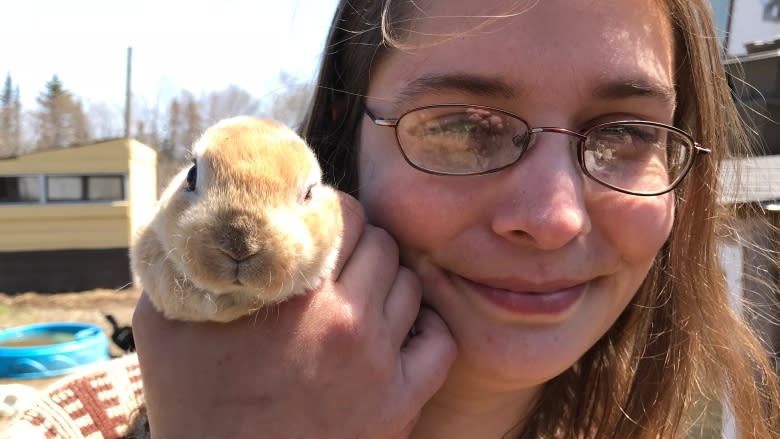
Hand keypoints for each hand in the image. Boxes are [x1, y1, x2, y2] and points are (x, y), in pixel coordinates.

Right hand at [132, 192, 456, 438]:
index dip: (332, 214)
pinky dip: (424, 327)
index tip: (319, 227)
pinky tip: (397, 332)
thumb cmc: (194, 408)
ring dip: (389, 281)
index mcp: (292, 291)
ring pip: (410, 284)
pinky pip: (440, 341)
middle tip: (340, 262)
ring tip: (362, 297)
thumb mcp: (165, 325)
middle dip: (362, 244)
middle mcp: (344, 319)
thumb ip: (185, 262)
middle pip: (382, 244)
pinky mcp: (401, 402)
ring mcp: (378, 361)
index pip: (343, 215)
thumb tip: (198, 211)